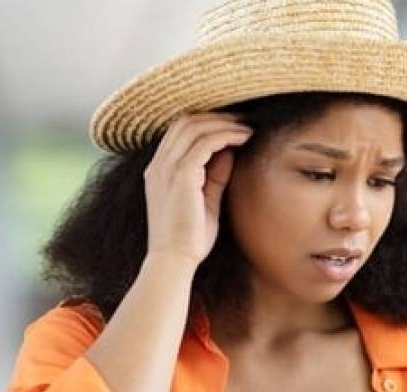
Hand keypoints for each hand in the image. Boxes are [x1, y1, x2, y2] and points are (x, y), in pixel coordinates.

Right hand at [143, 112, 252, 267]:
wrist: (174, 260)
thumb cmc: (190, 237)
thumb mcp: (206, 199)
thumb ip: (214, 174)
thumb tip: (228, 151)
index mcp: (159, 171)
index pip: (179, 131)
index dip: (206, 122)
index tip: (233, 125)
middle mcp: (159, 166)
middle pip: (185, 122)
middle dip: (216, 116)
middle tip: (243, 120)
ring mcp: (167, 169)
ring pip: (194, 127)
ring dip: (224, 123)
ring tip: (247, 128)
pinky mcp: (181, 177)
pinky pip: (205, 143)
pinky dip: (226, 135)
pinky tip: (244, 138)